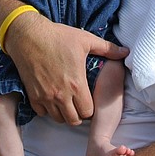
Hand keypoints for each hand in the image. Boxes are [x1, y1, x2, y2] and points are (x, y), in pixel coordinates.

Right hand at [5, 16, 128, 124]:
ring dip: (64, 113)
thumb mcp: (86, 40)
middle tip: (78, 104)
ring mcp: (45, 96)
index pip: (88, 112)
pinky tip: (51, 98)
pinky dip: (47, 109)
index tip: (89, 100)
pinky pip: (42, 112)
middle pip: (73, 120)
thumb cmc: (58, 36)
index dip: (90, 109)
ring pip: (58, 118)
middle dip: (79, 115)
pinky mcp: (32, 95)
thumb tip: (125, 52)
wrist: (28, 35)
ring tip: (66, 102)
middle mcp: (61, 94)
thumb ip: (107, 49)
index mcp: (77, 84)